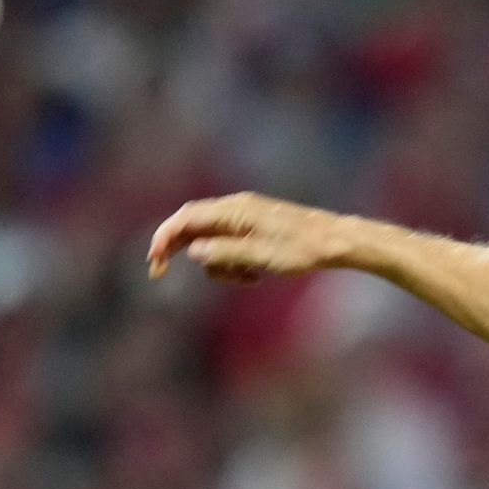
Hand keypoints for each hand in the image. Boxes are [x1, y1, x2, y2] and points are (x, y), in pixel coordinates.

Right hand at [147, 191, 348, 283]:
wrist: (335, 241)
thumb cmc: (301, 249)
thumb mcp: (262, 256)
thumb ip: (226, 252)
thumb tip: (194, 252)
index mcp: (234, 211)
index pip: (186, 219)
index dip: (164, 237)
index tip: (154, 261)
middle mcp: (235, 208)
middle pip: (192, 227)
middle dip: (179, 250)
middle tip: (162, 272)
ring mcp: (245, 217)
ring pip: (211, 240)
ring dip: (218, 264)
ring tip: (247, 279)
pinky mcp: (254, 227)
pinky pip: (230, 244)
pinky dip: (233, 262)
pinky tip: (255, 277)